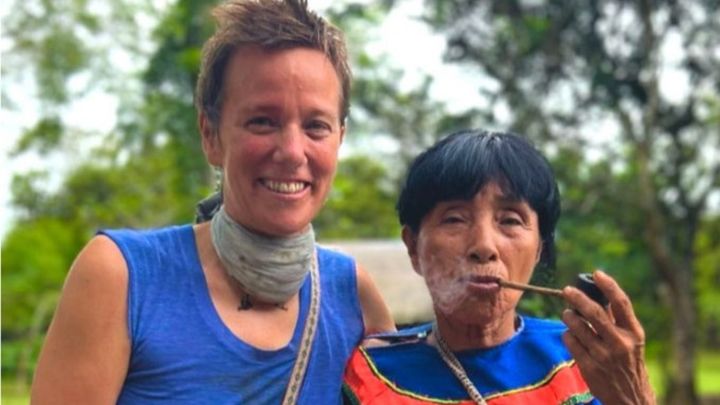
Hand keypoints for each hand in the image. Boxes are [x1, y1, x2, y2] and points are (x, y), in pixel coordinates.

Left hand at [561, 270, 655, 404]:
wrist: (632, 398)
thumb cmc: (628, 362)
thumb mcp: (631, 341)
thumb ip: (616, 320)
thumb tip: (596, 293)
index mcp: (634, 333)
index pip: (621, 303)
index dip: (609, 285)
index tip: (596, 273)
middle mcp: (620, 343)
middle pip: (594, 313)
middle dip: (577, 298)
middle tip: (567, 291)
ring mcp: (604, 356)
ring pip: (577, 326)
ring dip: (569, 316)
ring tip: (568, 314)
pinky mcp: (590, 367)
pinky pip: (570, 342)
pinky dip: (568, 334)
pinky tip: (571, 335)